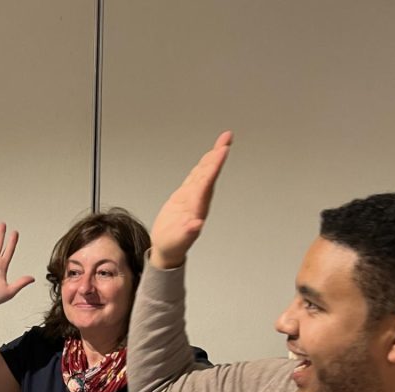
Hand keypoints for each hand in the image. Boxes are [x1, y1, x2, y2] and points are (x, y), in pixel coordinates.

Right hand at [150, 131, 232, 268]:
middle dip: (217, 155)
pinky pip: (197, 177)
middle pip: (209, 173)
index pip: (207, 182)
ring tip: (223, 141)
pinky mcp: (186, 196)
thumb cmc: (172, 246)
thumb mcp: (178, 241)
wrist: (167, 250)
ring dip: (213, 156)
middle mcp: (198, 199)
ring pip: (204, 172)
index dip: (214, 165)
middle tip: (227, 138)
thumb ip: (188, 232)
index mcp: (197, 206)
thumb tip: (197, 225)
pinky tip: (208, 158)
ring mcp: (193, 197)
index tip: (222, 151)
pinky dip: (203, 165)